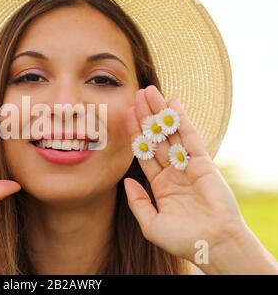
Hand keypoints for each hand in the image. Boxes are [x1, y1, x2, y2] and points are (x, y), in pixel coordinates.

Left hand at [124, 85, 276, 273]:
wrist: (213, 244)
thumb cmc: (182, 240)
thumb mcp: (151, 224)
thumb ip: (137, 202)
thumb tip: (126, 182)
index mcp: (160, 185)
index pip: (144, 153)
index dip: (135, 134)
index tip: (125, 115)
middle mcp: (173, 172)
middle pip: (156, 139)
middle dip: (145, 117)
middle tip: (136, 95)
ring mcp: (188, 166)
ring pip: (171, 134)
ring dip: (160, 113)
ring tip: (149, 92)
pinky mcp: (204, 163)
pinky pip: (190, 137)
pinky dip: (181, 120)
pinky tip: (172, 103)